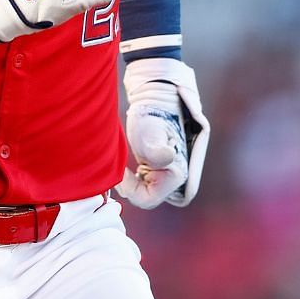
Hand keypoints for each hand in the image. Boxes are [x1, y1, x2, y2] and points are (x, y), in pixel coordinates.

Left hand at [116, 57, 209, 208]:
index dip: (130, 190)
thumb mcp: (150, 133)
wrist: (155, 99)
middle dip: (132, 188)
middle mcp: (177, 177)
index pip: (148, 199)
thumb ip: (157, 149)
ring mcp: (170, 174)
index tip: (121, 172)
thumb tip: (165, 157)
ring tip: (125, 164)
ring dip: (133, 182)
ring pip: (145, 192)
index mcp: (178, 174)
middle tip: (121, 169)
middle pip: (147, 197)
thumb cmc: (151, 115)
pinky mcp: (161, 169)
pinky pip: (145, 184)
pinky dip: (134, 178)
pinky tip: (129, 164)